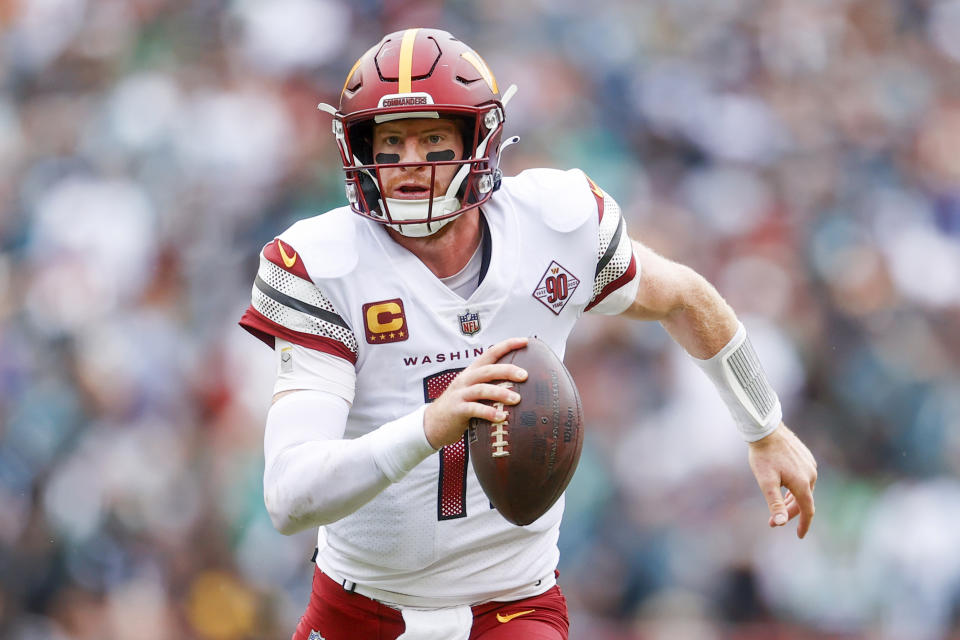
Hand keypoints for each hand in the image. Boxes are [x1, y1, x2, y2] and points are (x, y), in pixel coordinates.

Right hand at [423, 337, 528, 448]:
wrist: (433, 424)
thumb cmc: (459, 407)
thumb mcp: (472, 391)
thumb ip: (489, 386)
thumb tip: (519, 386)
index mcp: (471, 372)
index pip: (490, 353)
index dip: (507, 345)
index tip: (525, 341)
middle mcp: (465, 380)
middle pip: (488, 370)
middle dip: (507, 370)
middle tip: (525, 375)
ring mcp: (460, 394)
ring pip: (482, 389)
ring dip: (501, 393)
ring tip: (517, 399)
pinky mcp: (457, 410)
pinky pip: (475, 409)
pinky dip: (489, 412)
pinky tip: (502, 417)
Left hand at [747, 423, 816, 537]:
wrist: (766, 430)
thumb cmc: (763, 456)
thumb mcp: (766, 482)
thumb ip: (775, 503)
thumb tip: (780, 523)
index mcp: (802, 483)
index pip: (807, 510)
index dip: (804, 524)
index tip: (799, 536)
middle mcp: (811, 475)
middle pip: (804, 501)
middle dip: (789, 512)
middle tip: (772, 521)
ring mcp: (810, 465)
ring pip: (803, 489)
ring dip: (792, 500)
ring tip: (778, 505)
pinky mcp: (806, 458)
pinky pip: (804, 478)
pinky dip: (795, 488)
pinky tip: (785, 488)